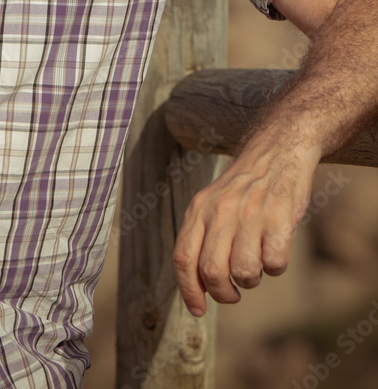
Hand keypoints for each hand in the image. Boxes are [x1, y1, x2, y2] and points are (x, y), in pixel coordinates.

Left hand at [173, 142, 318, 315]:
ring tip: (256, 264)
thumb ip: (202, 237)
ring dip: (251, 280)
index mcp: (199, 208)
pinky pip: (274, 263)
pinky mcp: (279, 217)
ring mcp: (250, 213)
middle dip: (223, 293)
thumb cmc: (244, 188)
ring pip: (244, 272)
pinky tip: (275, 250)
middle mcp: (220, 211)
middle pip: (212, 271)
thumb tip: (197, 287)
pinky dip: (275, 267)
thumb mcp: (212, 203)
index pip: (183, 258)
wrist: (277, 151)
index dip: (188, 291)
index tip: (198, 310)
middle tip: (234, 292)